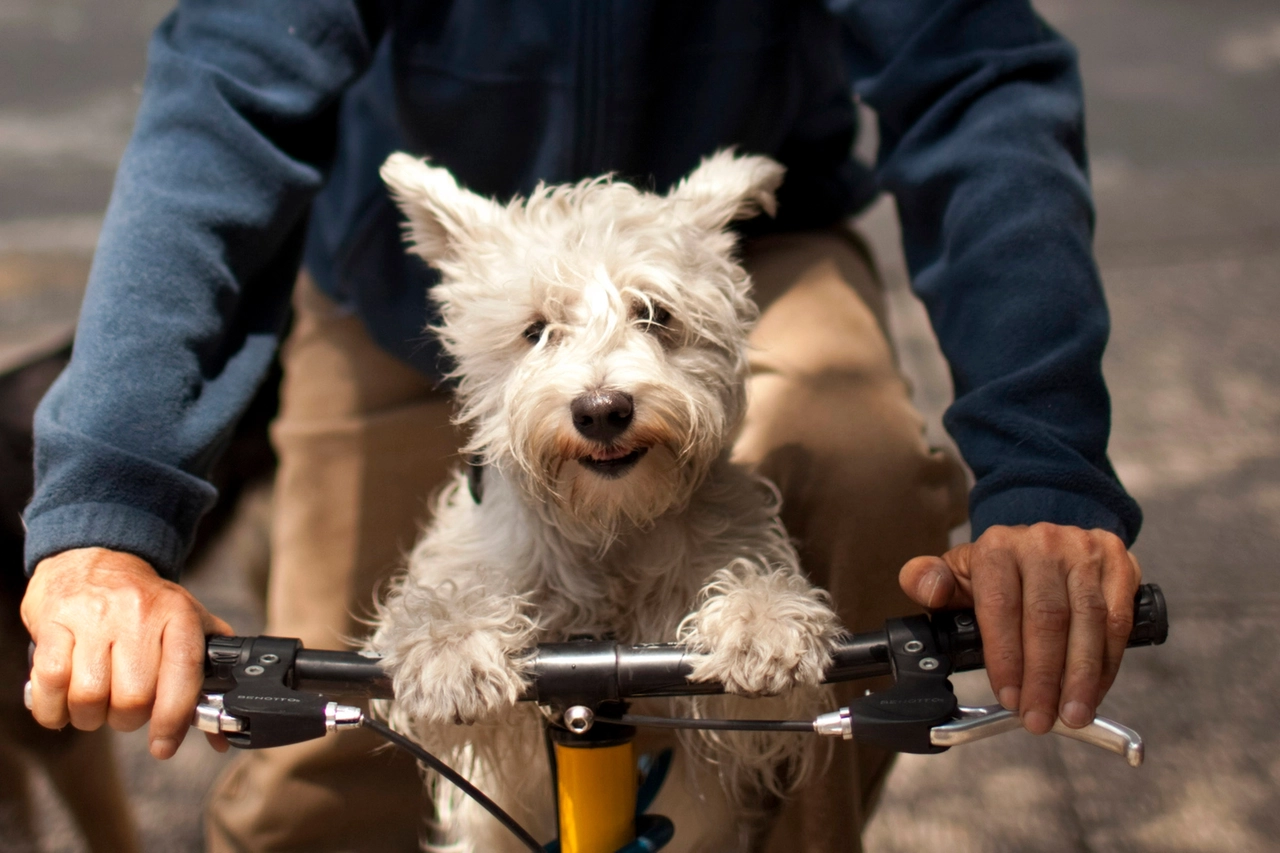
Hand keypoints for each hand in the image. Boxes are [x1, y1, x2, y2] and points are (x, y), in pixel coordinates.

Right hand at [21, 547, 232, 757]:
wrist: (97, 557)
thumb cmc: (146, 603)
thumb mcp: (188, 624)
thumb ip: (207, 677)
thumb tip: (220, 736)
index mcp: (178, 615)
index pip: (183, 673)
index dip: (174, 718)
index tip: (163, 746)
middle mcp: (138, 614)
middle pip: (133, 697)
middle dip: (127, 719)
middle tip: (124, 710)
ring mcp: (94, 617)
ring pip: (90, 696)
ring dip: (90, 716)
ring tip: (94, 703)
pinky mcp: (55, 623)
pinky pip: (51, 682)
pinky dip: (53, 708)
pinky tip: (62, 704)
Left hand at [899, 523, 1140, 734]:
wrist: (1042, 544)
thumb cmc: (997, 572)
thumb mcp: (955, 573)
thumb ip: (927, 581)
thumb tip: (930, 590)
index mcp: (998, 547)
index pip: (1001, 607)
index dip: (1006, 658)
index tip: (1008, 698)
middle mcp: (1042, 542)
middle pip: (1047, 618)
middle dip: (1044, 678)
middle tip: (1040, 719)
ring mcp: (1084, 550)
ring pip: (1088, 620)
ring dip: (1081, 676)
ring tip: (1072, 715)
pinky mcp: (1118, 562)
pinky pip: (1118, 619)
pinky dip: (1107, 662)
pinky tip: (1094, 691)